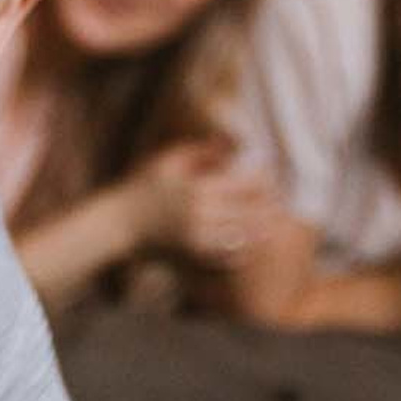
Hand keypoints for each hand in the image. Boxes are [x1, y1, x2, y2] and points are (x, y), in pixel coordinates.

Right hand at [131, 139, 280, 267]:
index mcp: (198, 188)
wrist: (121, 223)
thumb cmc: (144, 186)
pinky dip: (244, 248)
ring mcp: (200, 238)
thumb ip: (204, 150)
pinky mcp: (196, 255)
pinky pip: (230, 255)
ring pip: (245, 235)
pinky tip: (251, 240)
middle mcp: (202, 215)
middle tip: (280, 200)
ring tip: (272, 220)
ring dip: (261, 228)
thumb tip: (235, 144)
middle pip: (251, 211)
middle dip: (268, 205)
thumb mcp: (169, 160)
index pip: (246, 184)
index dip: (264, 180)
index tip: (272, 176)